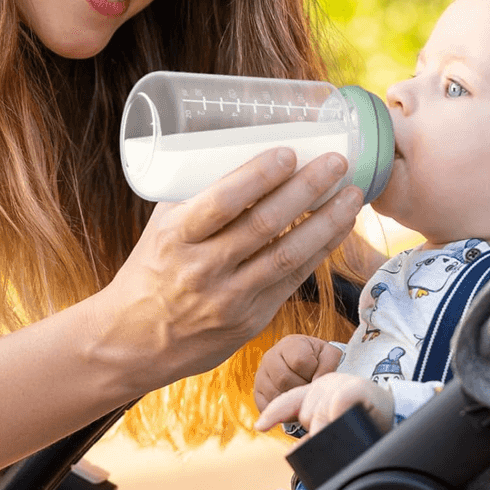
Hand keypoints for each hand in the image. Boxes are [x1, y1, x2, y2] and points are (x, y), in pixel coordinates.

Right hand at [91, 149, 362, 392]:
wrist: (136, 339)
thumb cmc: (152, 268)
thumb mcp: (162, 225)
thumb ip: (199, 194)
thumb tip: (244, 150)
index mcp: (177, 236)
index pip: (223, 201)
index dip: (259, 175)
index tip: (289, 151)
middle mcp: (204, 268)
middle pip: (265, 224)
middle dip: (306, 189)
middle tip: (336, 161)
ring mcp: (231, 298)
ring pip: (288, 255)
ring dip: (327, 221)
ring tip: (352, 194)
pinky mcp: (252, 320)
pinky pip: (294, 280)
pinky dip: (320, 250)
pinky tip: (339, 227)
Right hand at [253, 335, 342, 411]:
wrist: (303, 363)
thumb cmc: (317, 360)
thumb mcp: (328, 355)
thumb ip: (328, 365)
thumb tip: (316, 382)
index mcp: (289, 344)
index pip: (299, 361)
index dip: (313, 373)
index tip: (317, 374)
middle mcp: (270, 357)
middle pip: (284, 380)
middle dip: (301, 388)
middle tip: (309, 388)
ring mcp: (261, 375)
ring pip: (275, 394)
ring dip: (292, 400)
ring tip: (301, 394)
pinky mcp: (257, 392)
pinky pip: (266, 406)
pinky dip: (281, 410)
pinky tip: (291, 402)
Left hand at [254, 372, 393, 436]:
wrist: (396, 412)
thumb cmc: (364, 420)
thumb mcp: (335, 424)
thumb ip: (315, 433)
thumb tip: (295, 452)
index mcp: (317, 391)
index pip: (288, 400)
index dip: (273, 413)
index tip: (260, 426)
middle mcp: (325, 383)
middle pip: (307, 413)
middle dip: (316, 430)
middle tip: (336, 432)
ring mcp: (341, 383)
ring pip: (321, 412)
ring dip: (329, 427)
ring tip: (345, 427)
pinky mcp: (358, 387)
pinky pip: (339, 402)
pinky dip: (338, 413)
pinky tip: (343, 417)